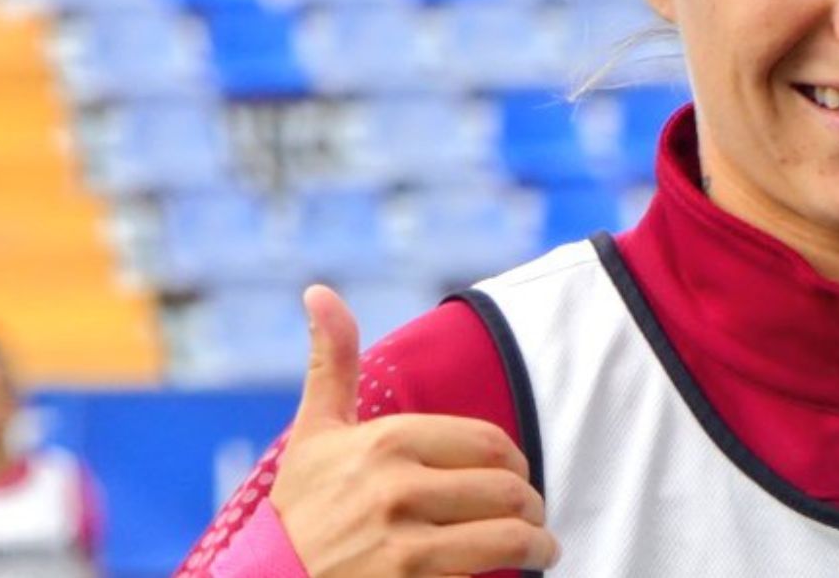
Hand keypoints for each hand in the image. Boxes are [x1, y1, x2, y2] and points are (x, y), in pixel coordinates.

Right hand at [270, 285, 559, 576]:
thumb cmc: (299, 509)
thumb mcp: (314, 433)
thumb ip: (331, 362)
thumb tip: (319, 290)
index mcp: (387, 440)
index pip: (489, 442)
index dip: (513, 461)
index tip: (515, 475)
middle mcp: (398, 486)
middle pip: (506, 486)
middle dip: (530, 503)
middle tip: (531, 513)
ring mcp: (405, 542)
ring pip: (509, 530)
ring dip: (536, 540)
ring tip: (539, 546)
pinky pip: (491, 566)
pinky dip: (522, 565)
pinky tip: (525, 568)